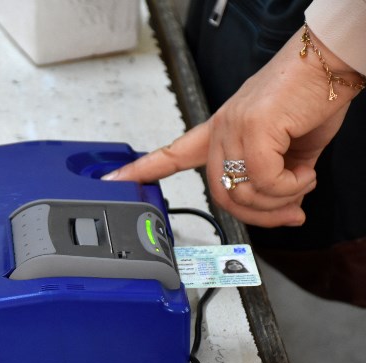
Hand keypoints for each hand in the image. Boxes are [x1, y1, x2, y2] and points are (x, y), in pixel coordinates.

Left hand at [103, 26, 360, 226]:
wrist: (332, 63)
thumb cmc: (312, 97)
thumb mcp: (290, 148)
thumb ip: (279, 178)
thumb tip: (286, 210)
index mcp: (221, 131)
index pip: (172, 153)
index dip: (142, 169)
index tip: (114, 179)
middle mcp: (221, 130)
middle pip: (220, 194)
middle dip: (259, 215)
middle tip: (290, 211)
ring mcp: (232, 128)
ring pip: (243, 193)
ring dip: (280, 200)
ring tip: (302, 182)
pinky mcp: (252, 128)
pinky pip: (265, 181)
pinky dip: (291, 187)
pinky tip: (305, 172)